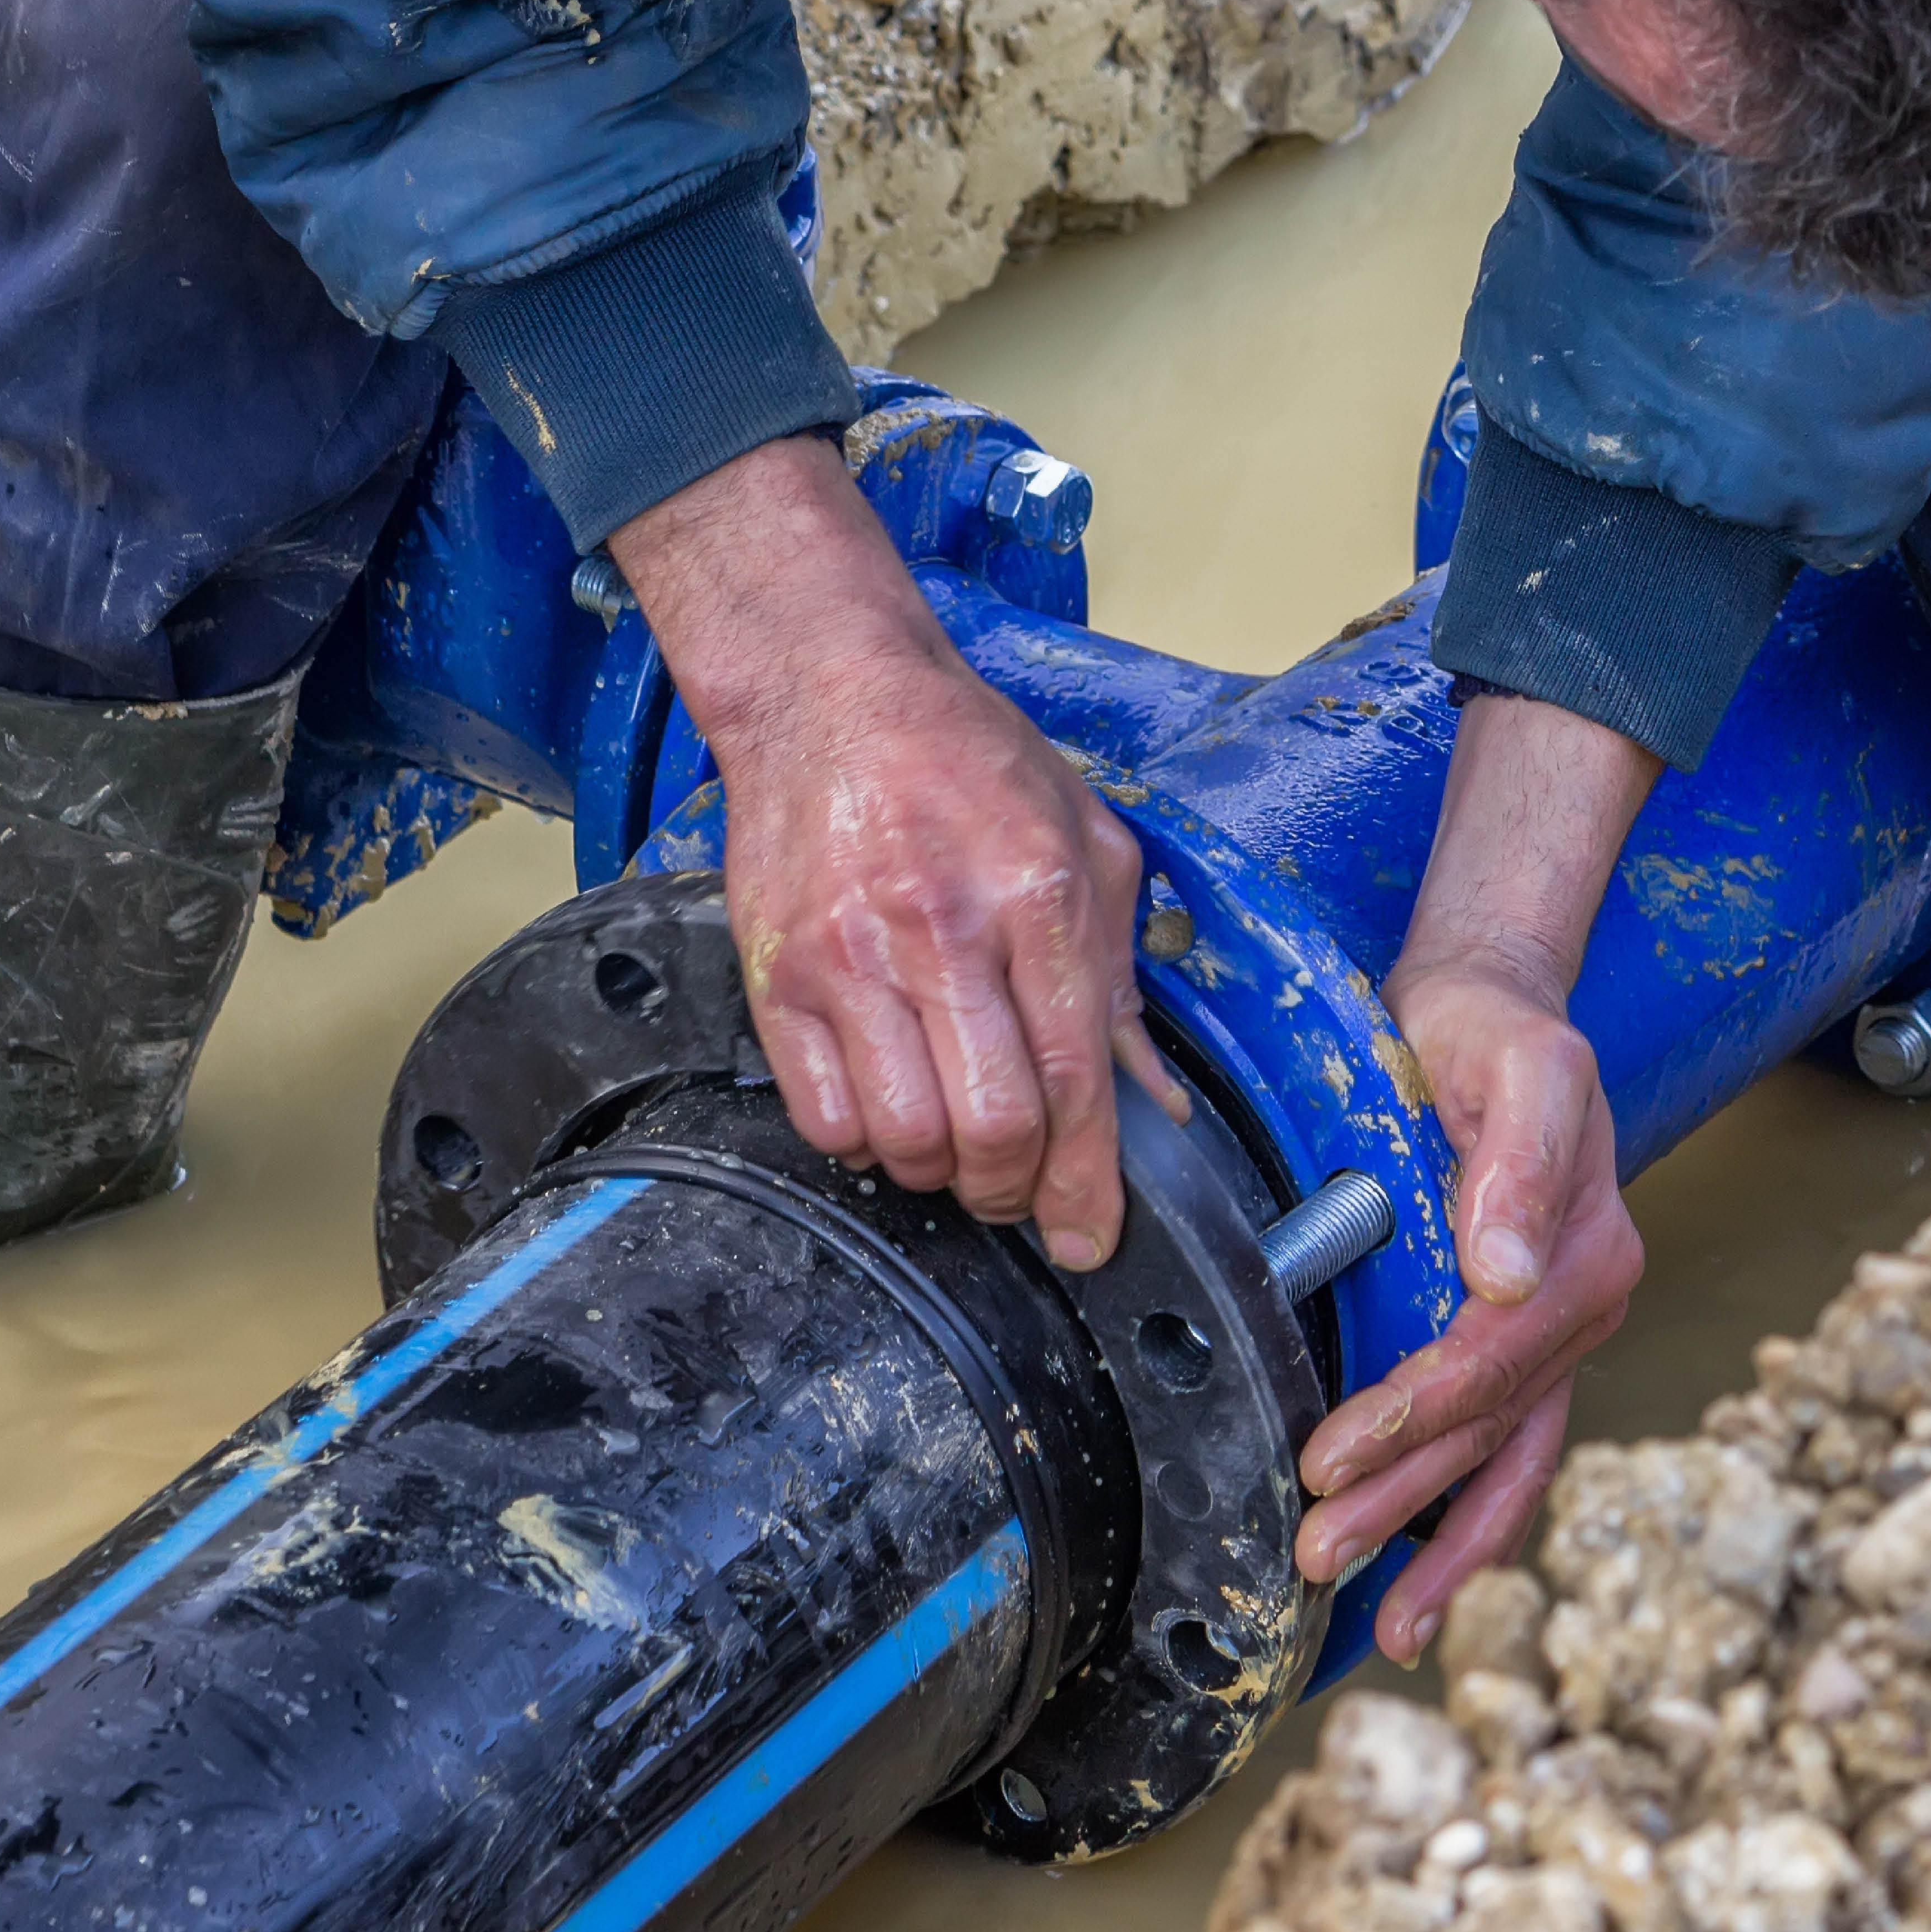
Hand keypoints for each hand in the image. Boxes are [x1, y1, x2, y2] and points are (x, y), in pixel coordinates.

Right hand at [609, 434, 1178, 1265]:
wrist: (828, 694)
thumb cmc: (967, 762)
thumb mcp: (1084, 840)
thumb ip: (1119, 974)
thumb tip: (1155, 1102)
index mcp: (1035, 894)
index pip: (1073, 1079)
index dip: (1087, 1181)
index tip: (1090, 1237)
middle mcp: (942, 931)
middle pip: (993, 1127)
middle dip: (1017, 1192)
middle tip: (1019, 1192)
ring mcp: (849, 957)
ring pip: (906, 1138)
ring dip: (941, 1174)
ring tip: (955, 1147)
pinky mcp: (775, 975)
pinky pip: (823, 1117)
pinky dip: (865, 1144)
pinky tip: (887, 1111)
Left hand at [1290, 692, 1661, 1664]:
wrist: (1488, 1011)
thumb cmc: (1492, 1032)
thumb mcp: (1521, 1063)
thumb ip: (1522, 1160)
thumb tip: (1509, 1275)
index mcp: (1586, 1257)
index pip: (1490, 1362)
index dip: (1412, 1419)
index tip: (1328, 1461)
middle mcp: (1580, 1310)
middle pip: (1489, 1430)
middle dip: (1403, 1503)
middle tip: (1316, 1554)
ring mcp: (1555, 1340)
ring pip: (1503, 1464)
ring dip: (1440, 1547)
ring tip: (1385, 1626)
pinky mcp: (1518, 1349)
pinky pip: (1503, 1454)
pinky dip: (1465, 1524)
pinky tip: (1417, 1586)